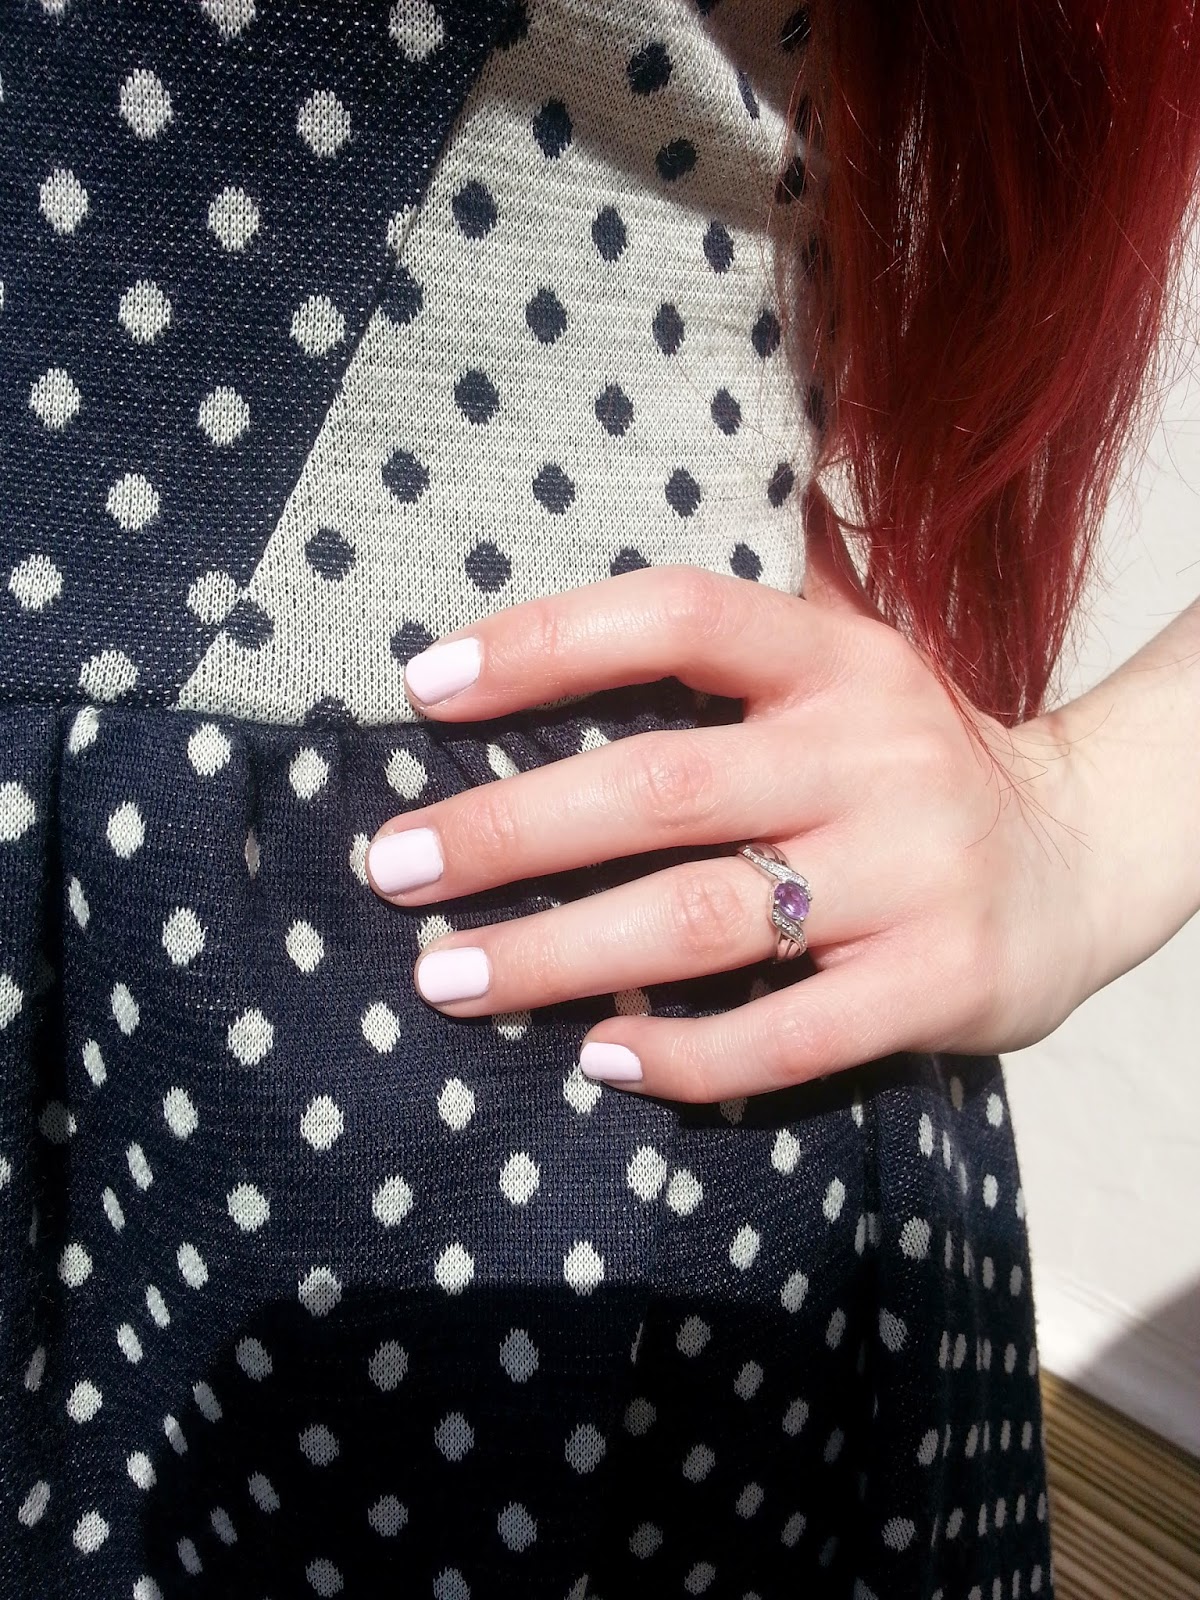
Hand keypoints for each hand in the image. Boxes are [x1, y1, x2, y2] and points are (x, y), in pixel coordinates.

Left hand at [366, 490, 1092, 1102]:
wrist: (1085, 858)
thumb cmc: (918, 763)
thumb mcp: (857, 664)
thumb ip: (747, 628)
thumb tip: (589, 586)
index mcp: (840, 661)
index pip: (681, 616)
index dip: (547, 643)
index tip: (425, 686)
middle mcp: (873, 756)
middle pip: (662, 786)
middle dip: (508, 831)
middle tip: (394, 867)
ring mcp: (909, 876)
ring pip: (702, 918)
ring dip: (557, 956)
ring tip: (446, 979)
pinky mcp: (935, 985)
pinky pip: (786, 1036)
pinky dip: (682, 1055)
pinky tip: (598, 1058)